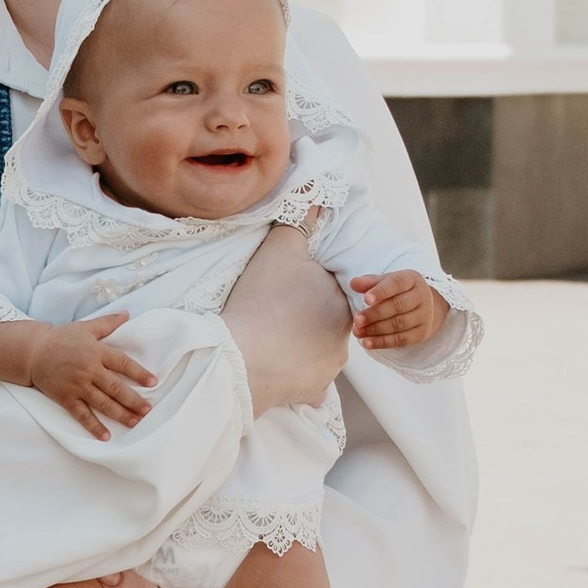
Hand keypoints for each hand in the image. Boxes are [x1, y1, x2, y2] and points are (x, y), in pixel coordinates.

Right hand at [9, 310, 154, 439]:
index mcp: (96, 352)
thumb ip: (108, 322)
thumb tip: (127, 314)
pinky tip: (106, 436)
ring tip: (135, 422)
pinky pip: (82, 415)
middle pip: (116, 388)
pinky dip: (94, 426)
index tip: (153, 382)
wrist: (33, 351)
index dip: (139, 373)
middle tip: (148, 410)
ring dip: (120, 414)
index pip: (122, 363)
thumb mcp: (85, 327)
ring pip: (103, 403)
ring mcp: (77, 386)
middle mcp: (89, 370)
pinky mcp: (66, 398)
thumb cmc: (61, 338)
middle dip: (133, 400)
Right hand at [220, 222, 350, 413]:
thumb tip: (320, 196)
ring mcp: (331, 368)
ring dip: (303, 348)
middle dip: (309, 318)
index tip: (286, 289)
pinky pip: (308, 383)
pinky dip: (295, 377)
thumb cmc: (263, 300)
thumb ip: (302, 221)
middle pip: (328, 322)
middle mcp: (345, 337)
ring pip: (320, 353)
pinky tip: (278, 369)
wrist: (242, 359)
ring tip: (273, 340)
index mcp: (341, 301)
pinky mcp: (313, 391)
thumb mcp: (280, 249)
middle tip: (277, 313)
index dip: (308, 287)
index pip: (331, 289)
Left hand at [351, 272, 449, 352]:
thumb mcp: (385, 282)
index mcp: (412, 279)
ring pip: (398, 324)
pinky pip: (401, 340)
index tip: (366, 299)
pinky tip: (367, 343)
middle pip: (397, 306)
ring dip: (375, 329)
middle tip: (357, 320)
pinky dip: (382, 342)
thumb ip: (369, 283)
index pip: (396, 283)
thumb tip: (353, 283)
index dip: (381, 291)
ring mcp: (424, 316)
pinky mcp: (421, 333)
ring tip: (357, 332)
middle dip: (375, 314)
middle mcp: (421, 296)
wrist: (421, 307)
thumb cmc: (396, 292)